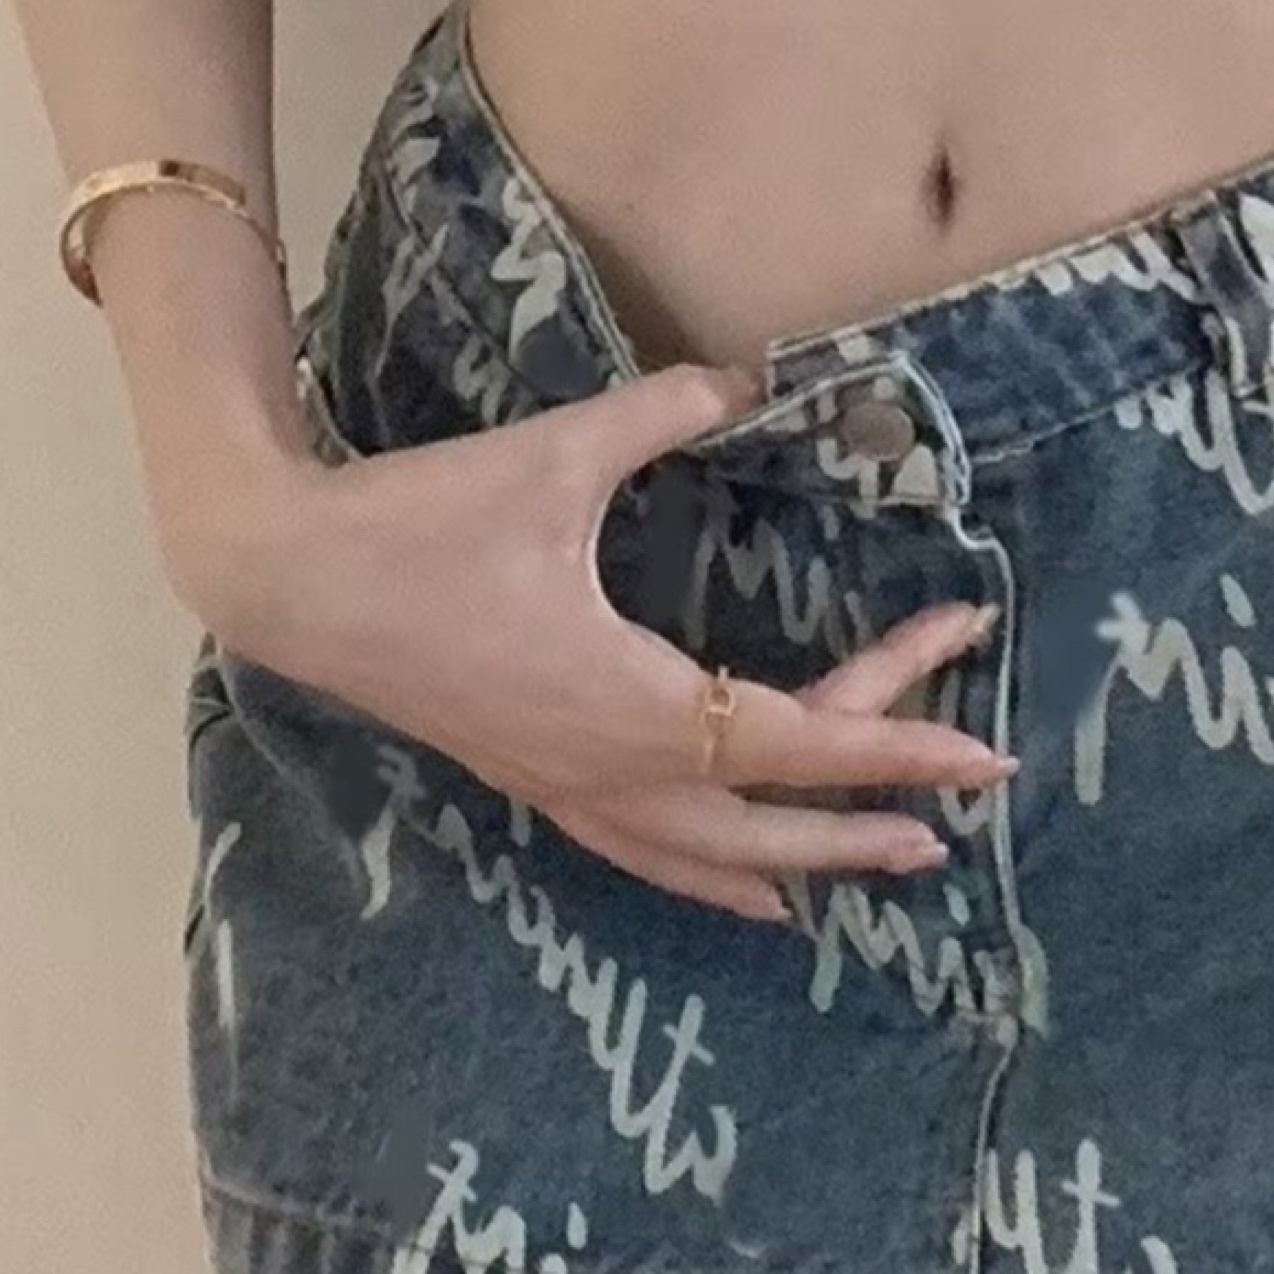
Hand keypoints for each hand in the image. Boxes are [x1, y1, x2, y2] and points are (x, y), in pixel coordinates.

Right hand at [188, 360, 1017, 923]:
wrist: (288, 581)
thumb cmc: (419, 523)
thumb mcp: (553, 460)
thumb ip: (663, 415)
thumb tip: (746, 377)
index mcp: (643, 708)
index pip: (808, 738)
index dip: (903, 739)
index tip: (985, 751)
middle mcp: (620, 773)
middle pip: (781, 815)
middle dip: (880, 810)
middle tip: (970, 797)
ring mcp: (575, 791)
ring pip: (719, 857)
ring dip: (812, 859)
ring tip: (894, 864)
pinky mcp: (539, 785)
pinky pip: (650, 857)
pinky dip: (717, 878)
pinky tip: (754, 896)